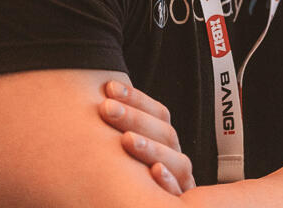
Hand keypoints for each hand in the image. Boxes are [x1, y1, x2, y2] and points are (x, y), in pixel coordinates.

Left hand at [99, 78, 194, 195]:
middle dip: (135, 117)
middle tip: (107, 109)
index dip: (136, 98)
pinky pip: (179, 194)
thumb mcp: (131, 158)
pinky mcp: (180, 204)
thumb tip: (100, 98)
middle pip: (164, 132)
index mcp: (166, 143)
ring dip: (151, 147)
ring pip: (175, 160)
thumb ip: (124, 134)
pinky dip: (168, 182)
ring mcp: (182, 184)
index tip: (110, 87)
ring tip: (126, 140)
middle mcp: (176, 160)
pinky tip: (155, 173)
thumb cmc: (131, 185)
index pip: (158, 113)